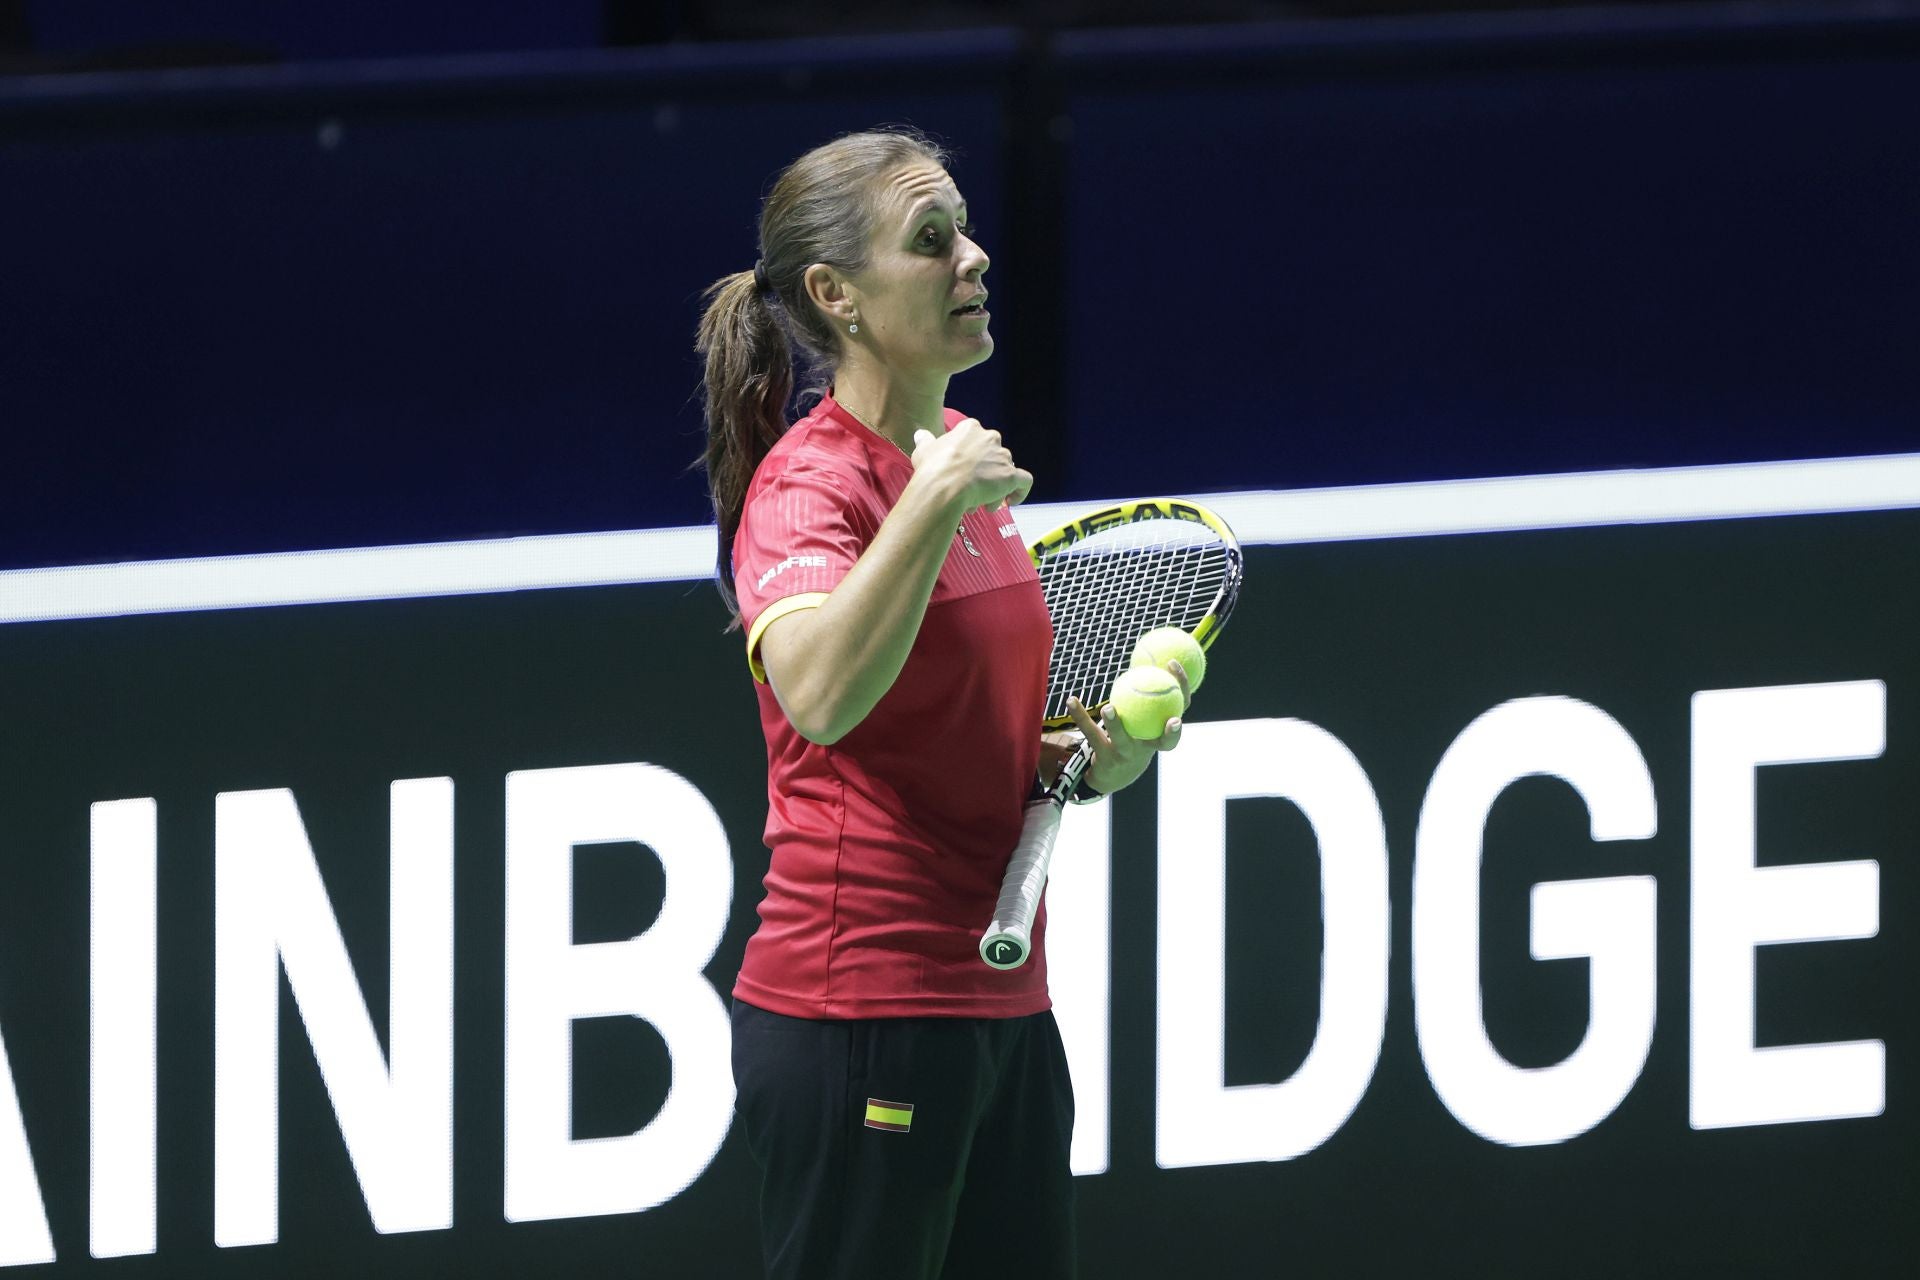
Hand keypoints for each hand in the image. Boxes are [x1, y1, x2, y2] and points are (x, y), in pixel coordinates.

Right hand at [911, 419, 1032, 512]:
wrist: (944, 486)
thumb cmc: (932, 467)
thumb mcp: (923, 450)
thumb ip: (926, 441)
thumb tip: (921, 435)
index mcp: (971, 429)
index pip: (976, 441)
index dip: (970, 459)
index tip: (961, 473)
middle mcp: (991, 438)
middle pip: (991, 457)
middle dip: (983, 474)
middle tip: (970, 491)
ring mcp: (1003, 456)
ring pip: (1003, 472)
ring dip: (993, 488)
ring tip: (979, 504)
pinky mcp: (1011, 475)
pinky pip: (1024, 481)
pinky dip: (1020, 491)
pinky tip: (1011, 501)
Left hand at [1066, 659, 1191, 796]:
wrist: (1115, 775)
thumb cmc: (1135, 737)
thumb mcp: (1145, 718)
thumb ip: (1148, 692)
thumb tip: (1147, 652)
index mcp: (1162, 734)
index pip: (1180, 712)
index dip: (1183, 690)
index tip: (1174, 666)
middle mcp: (1148, 747)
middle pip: (1163, 741)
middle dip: (1171, 732)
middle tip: (1172, 719)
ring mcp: (1126, 754)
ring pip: (1122, 739)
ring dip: (1116, 724)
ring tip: (1109, 708)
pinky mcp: (1104, 756)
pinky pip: (1091, 733)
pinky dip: (1080, 716)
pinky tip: (1071, 700)